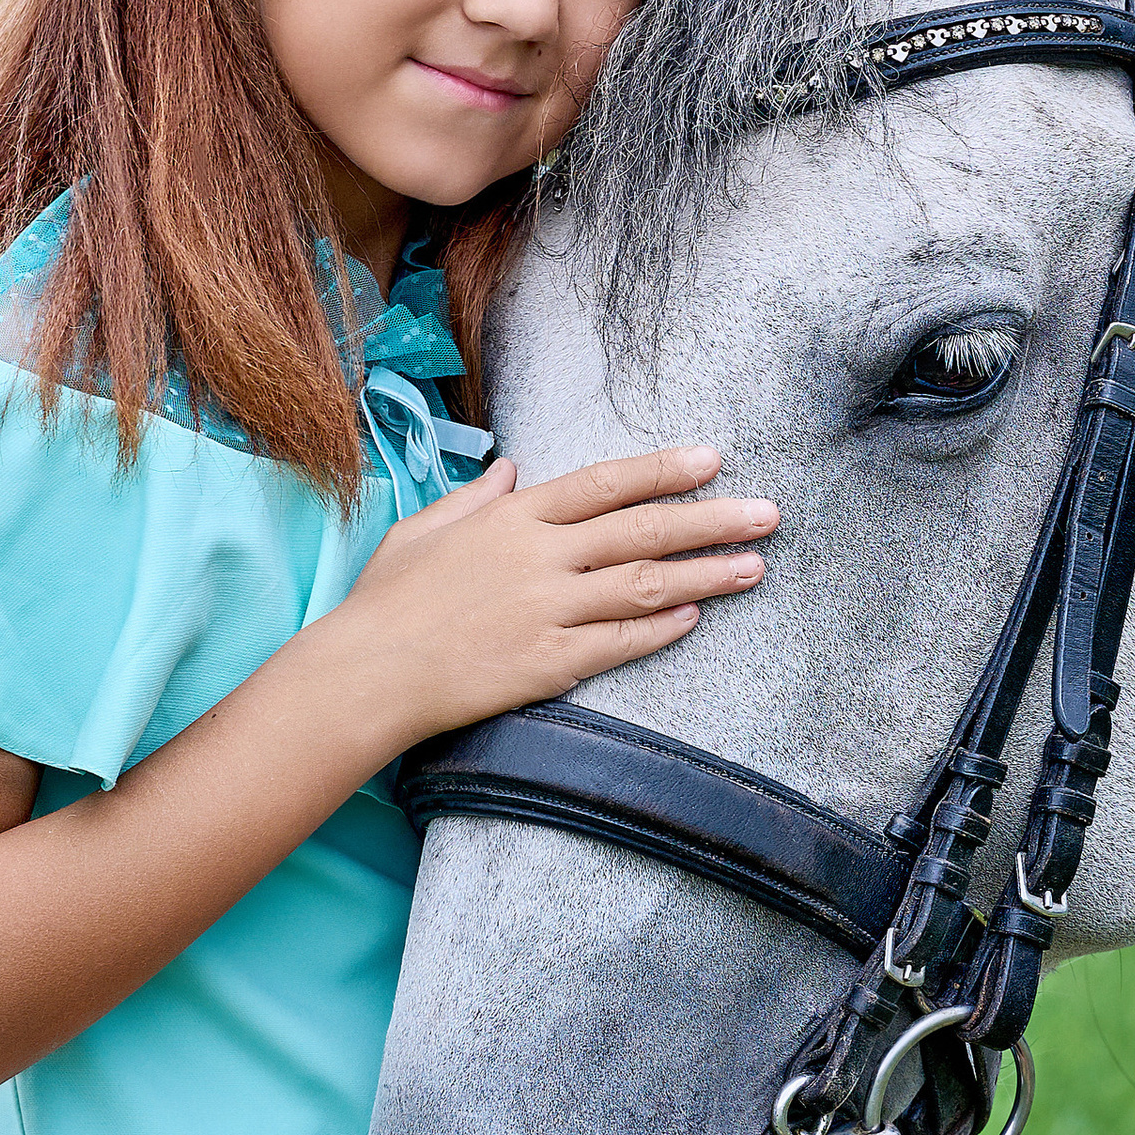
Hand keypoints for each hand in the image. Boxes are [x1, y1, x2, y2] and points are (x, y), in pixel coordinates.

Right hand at [336, 445, 777, 744]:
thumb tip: (510, 468)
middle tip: (768, 514)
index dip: (663, 470)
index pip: (604, 483)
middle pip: (643, 530)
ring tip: (755, 566)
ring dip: (707, 575)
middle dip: (712, 520)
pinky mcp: (548, 664)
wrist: (366, 674)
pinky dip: (661, 629)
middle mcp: (538, 557)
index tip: (712, 461)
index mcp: (512, 517)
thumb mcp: (424, 529)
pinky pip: (619, 642)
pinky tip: (696, 618)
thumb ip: (474, 496)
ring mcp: (547, 611)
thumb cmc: (387, 601)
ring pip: (645, 585)